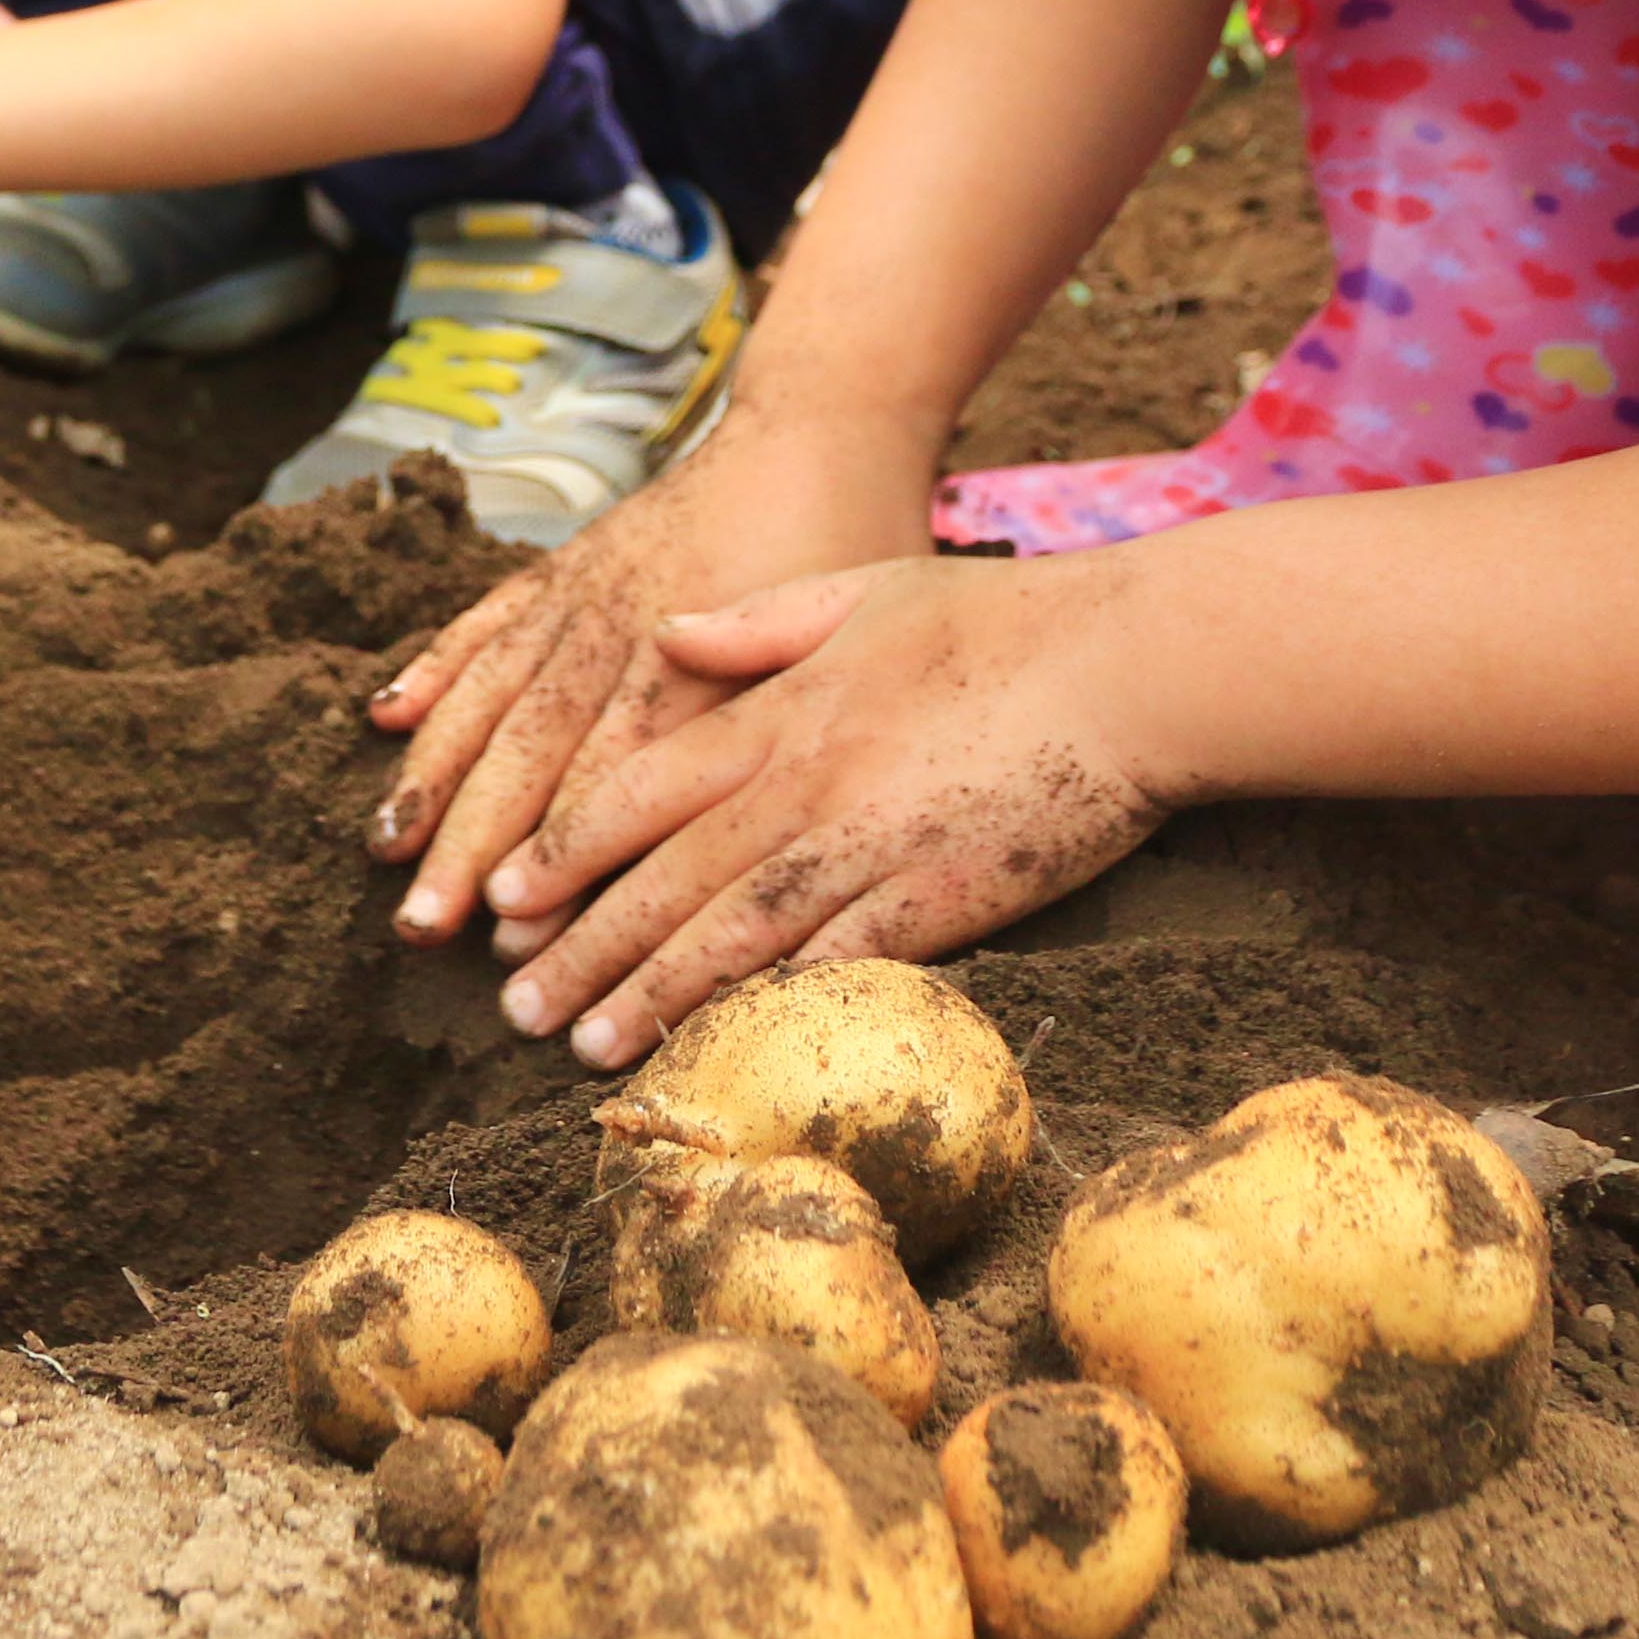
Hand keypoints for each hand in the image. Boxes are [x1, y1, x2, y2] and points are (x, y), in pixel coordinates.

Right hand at [366, 406, 943, 951]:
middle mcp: (619, 634)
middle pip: (527, 754)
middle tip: (419, 929)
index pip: (610, 782)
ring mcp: (579, 597)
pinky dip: (433, 667)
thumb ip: (779, 732)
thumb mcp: (843, 647)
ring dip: (431, 776)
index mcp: (692, 666)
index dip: (557, 861)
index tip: (515, 938)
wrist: (818, 435)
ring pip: (488, 696)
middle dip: (466, 847)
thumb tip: (748, 851)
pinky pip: (482, 622)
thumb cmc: (851, 559)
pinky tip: (385, 716)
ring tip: (385, 846)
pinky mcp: (561, 565)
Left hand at [473, 553, 1180, 1068]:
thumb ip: (755, 621)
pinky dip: (769, 1009)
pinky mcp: (939, 900)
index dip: (565, 850)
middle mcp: (805, 784)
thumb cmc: (1001, 621)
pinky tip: (717, 1051)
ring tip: (586, 1048)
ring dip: (650, 996)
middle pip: (665, 880)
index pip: (639, 790)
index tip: (509, 897)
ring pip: (731, 935)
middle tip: (516, 1008)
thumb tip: (663, 629)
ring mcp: (869, 847)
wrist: (1129, 666)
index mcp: (780, 711)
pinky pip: (835, 966)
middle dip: (582, 948)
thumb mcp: (862, 588)